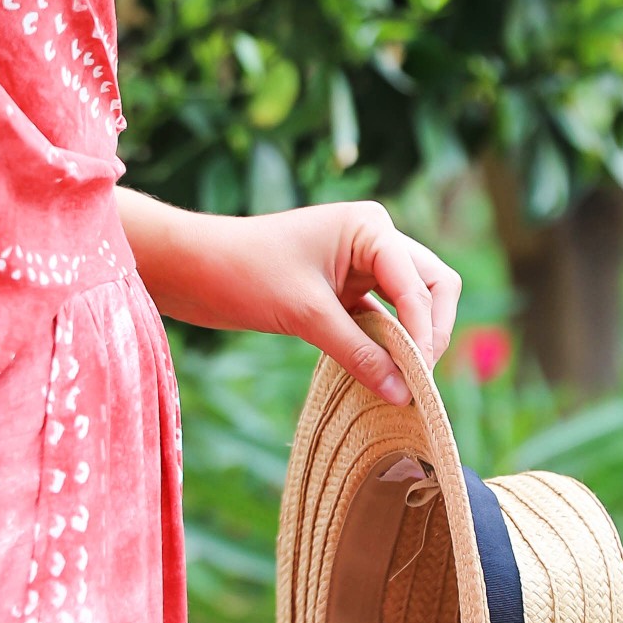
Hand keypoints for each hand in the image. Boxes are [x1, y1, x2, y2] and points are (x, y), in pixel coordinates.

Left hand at [119, 192, 459, 404]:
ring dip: (412, 340)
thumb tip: (404, 395)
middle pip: (432, 287)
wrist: (190, 267)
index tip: (417, 381)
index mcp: (370, 227)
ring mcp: (360, 263)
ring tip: (405, 384)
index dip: (426, 333)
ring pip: (411, 304)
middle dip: (432, 332)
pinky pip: (382, 317)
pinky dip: (386, 343)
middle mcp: (373, 239)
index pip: (423, 285)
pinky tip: (382, 375)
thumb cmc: (243, 273)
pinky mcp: (343, 288)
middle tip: (419, 380)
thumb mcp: (306, 315)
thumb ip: (359, 353)